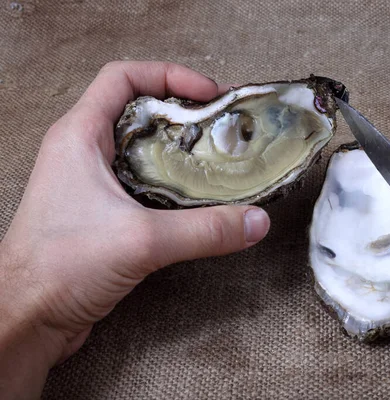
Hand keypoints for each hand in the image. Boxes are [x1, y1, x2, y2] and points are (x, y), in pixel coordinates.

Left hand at [0, 61, 269, 398]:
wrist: (27, 318)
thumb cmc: (57, 268)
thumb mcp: (141, 240)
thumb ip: (204, 230)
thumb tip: (254, 221)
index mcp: (80, 136)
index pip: (123, 78)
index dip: (169, 75)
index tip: (208, 93)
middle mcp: (84, 153)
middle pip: (140, 110)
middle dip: (184, 112)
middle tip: (223, 122)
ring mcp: (93, 183)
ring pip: (144, 148)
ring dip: (181, 148)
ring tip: (217, 156)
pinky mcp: (104, 212)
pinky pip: (145, 182)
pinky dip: (174, 181)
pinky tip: (199, 196)